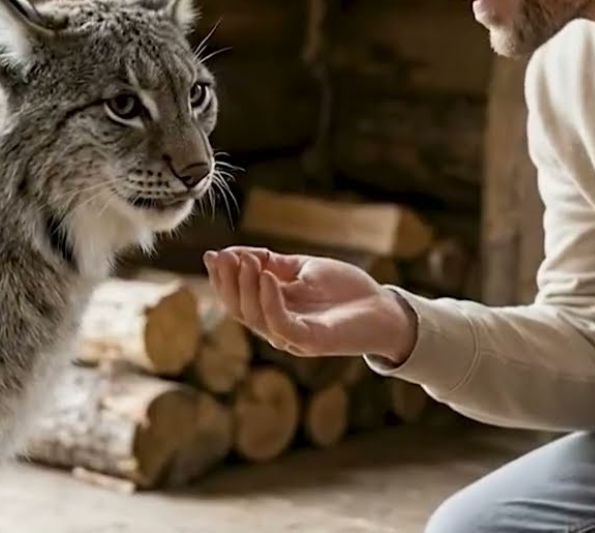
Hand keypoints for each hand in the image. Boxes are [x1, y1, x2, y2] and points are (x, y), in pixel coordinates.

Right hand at [204, 246, 415, 360]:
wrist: (381, 308)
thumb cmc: (343, 290)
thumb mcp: (303, 269)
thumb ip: (272, 263)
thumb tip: (235, 253)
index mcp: (273, 310)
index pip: (238, 298)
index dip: (223, 278)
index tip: (212, 255)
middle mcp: (276, 327)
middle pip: (239, 310)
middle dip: (228, 283)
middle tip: (223, 257)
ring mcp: (292, 337)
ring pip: (256, 317)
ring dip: (247, 288)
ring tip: (245, 261)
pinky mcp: (309, 341)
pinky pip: (281, 324)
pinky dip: (270, 301)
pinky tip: (267, 277)